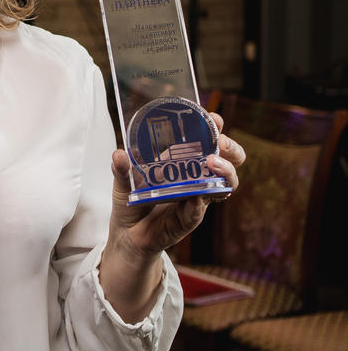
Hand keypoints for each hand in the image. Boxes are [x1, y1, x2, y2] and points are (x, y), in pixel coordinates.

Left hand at [109, 112, 245, 257]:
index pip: (207, 142)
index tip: (213, 117)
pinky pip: (198, 211)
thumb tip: (119, 154)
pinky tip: (195, 198)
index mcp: (182, 163)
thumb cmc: (132, 201)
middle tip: (221, 143)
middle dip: (231, 150)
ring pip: (224, 186)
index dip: (214, 129)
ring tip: (212, 164)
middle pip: (229, 162)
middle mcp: (195, 179)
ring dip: (224, 173)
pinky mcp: (188, 219)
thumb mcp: (123, 180)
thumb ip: (121, 168)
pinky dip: (198, 204)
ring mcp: (196, 199)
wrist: (128, 233)